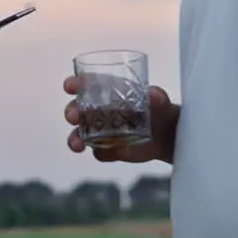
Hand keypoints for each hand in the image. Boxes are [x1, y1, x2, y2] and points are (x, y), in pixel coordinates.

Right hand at [63, 75, 179, 163]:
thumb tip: (154, 95)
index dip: (74, 84)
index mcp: (106, 92)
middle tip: (74, 117)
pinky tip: (115, 152)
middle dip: (71, 112)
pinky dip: (104, 153)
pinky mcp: (108, 150)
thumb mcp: (160, 100)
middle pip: (75, 110)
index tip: (69, 86)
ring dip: (75, 139)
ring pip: (79, 135)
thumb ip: (157, 96)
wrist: (167, 136)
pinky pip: (99, 153)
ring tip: (78, 145)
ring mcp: (100, 132)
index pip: (84, 85)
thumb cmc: (159, 109)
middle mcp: (97, 111)